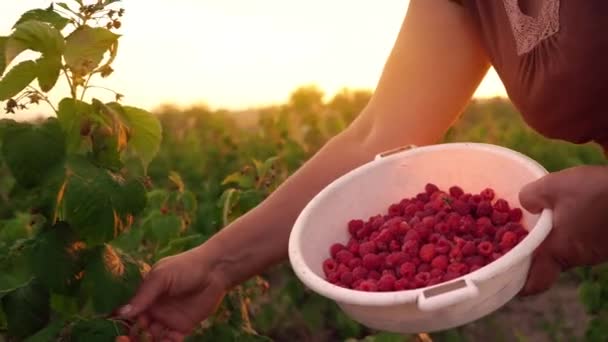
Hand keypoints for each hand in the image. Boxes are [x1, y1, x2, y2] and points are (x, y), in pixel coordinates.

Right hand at [117, 245, 228, 340]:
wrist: (215, 270)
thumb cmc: (185, 267)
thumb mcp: (161, 277)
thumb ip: (144, 295)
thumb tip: (122, 313)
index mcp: (145, 297)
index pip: (128, 315)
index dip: (122, 325)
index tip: (120, 332)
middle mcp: (153, 311)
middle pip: (138, 331)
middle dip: (134, 338)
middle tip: (135, 338)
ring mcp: (167, 320)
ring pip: (152, 339)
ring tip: (156, 338)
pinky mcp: (182, 327)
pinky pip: (170, 341)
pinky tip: (172, 339)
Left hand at [518, 165, 607, 294]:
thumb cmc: (598, 192)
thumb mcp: (554, 185)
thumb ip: (531, 195)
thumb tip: (523, 203)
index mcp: (558, 251)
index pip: (533, 283)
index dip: (517, 284)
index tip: (504, 277)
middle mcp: (576, 257)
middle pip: (545, 265)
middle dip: (528, 256)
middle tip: (509, 242)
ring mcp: (594, 251)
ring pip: (563, 251)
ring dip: (548, 241)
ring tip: (532, 224)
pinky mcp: (606, 242)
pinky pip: (579, 241)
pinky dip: (567, 233)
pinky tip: (564, 213)